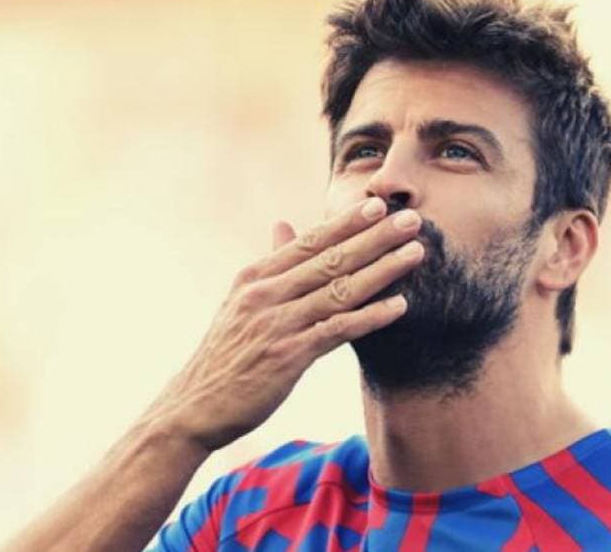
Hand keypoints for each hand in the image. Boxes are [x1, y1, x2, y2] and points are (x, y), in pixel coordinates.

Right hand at [146, 197, 423, 452]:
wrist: (195, 405)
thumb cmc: (224, 355)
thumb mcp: (241, 302)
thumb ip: (271, 266)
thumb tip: (284, 225)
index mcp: (255, 277)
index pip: (309, 242)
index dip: (346, 223)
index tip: (379, 205)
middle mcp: (266, 294)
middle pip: (330, 259)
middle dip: (374, 237)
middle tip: (412, 220)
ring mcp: (277, 324)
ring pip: (339, 290)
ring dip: (382, 270)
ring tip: (415, 254)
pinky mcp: (288, 356)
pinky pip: (337, 330)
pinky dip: (370, 316)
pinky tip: (399, 306)